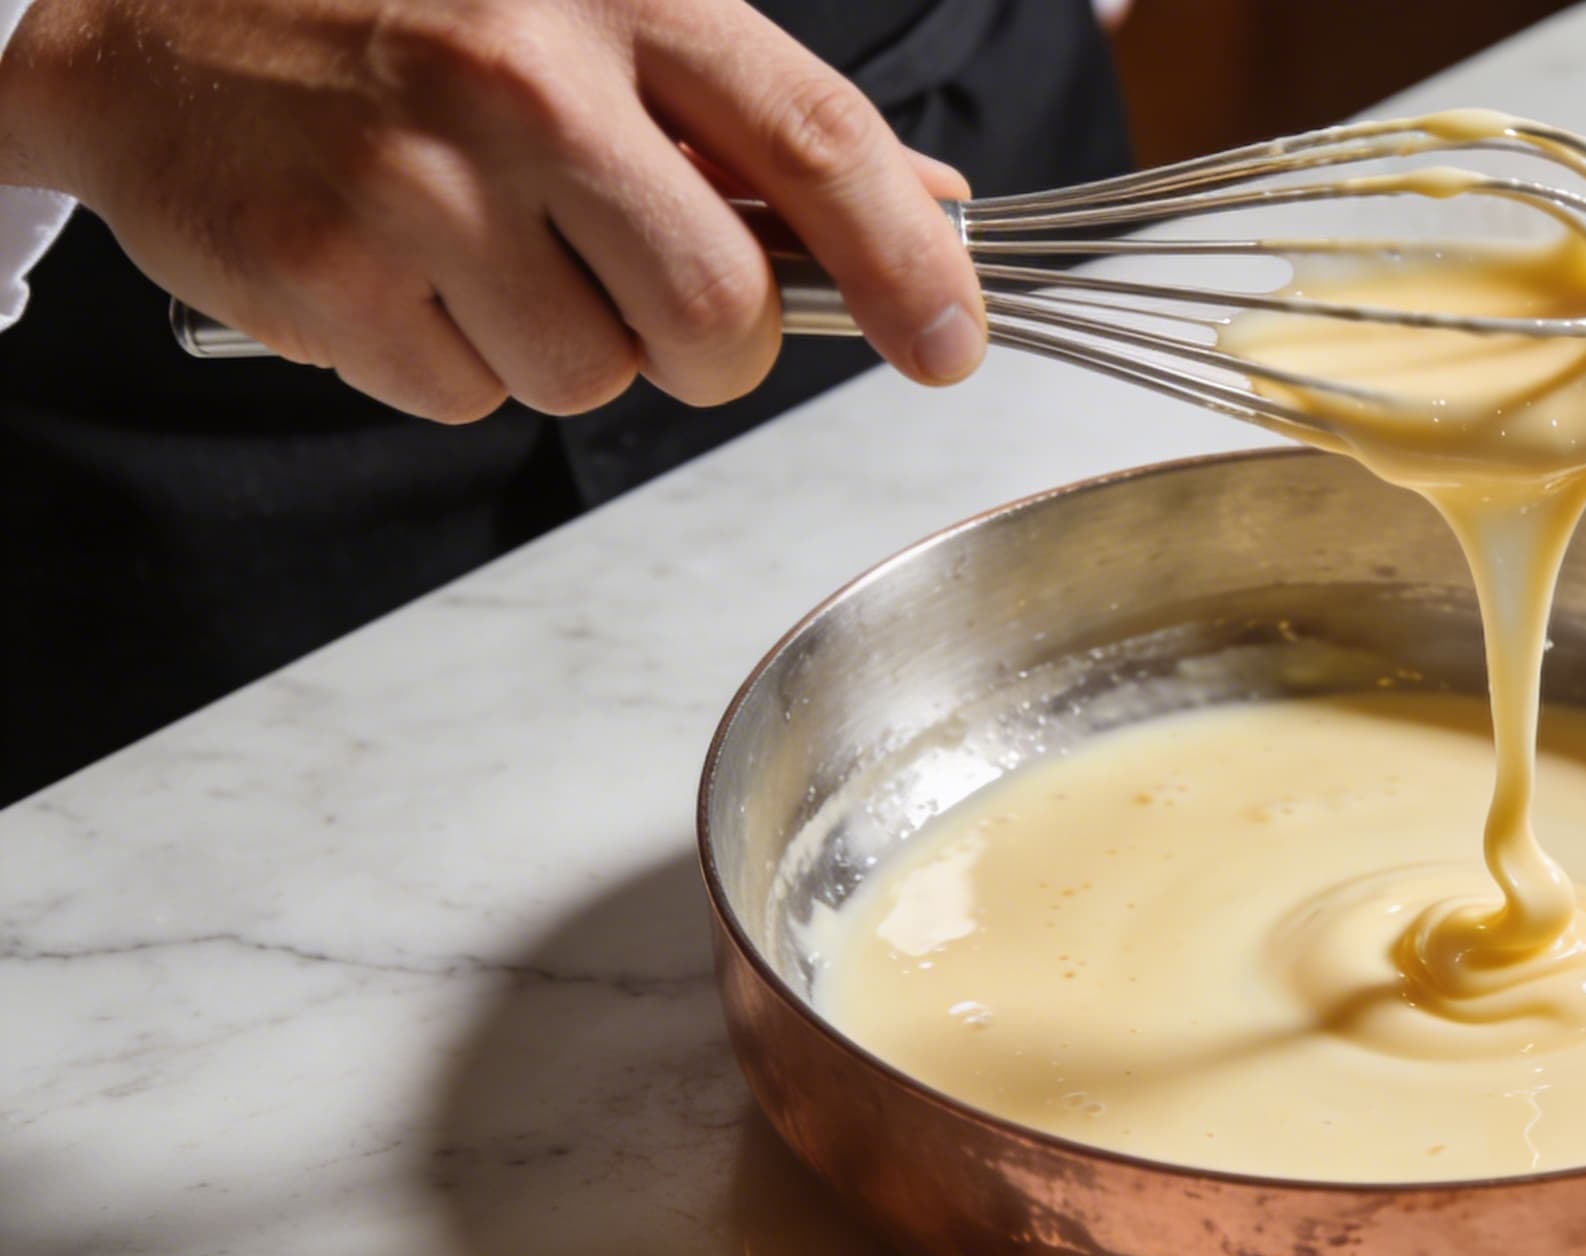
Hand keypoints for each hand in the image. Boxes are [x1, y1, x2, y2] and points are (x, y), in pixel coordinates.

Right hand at [0, 0, 985, 421]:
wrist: (143, 10)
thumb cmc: (396, 9)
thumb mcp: (592, 12)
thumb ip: (755, 117)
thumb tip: (926, 208)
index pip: (815, 143)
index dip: (908, 266)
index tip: (953, 345)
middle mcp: (524, 82)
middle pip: (717, 315)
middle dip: (709, 347)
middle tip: (647, 299)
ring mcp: (416, 183)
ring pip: (594, 380)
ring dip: (562, 347)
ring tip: (479, 247)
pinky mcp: (326, 277)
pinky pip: (466, 400)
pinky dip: (450, 362)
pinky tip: (397, 267)